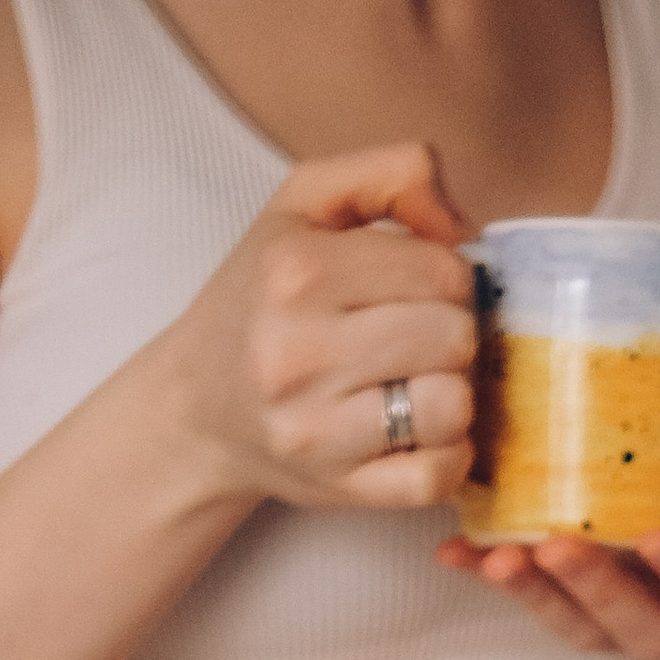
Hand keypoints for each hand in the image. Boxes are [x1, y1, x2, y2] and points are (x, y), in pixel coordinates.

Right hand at [163, 140, 478, 512]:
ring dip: (451, 395)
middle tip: (415, 338)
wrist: (196, 408)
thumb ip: (390, 173)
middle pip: (456, 336)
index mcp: (296, 271)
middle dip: (451, 334)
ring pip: (453, 406)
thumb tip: (462, 223)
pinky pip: (438, 476)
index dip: (448, 278)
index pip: (444, 270)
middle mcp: (297, 350)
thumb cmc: (262, 299)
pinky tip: (418, 432)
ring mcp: (315, 428)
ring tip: (416, 382)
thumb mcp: (304, 205)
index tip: (414, 290)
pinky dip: (447, 456)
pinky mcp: (337, 486)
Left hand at [438, 357, 659, 659]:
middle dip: (594, 590)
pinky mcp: (594, 615)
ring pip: (581, 627)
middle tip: (555, 544)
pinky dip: (496, 583)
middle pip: (637, 626)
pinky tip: (455, 549)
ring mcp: (636, 626)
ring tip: (493, 553)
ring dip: (535, 596)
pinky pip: (542, 609)